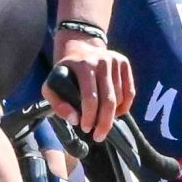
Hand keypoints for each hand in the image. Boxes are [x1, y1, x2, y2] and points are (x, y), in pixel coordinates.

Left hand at [49, 27, 132, 141]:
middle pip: (109, 100)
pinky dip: (124, 107)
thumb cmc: (65, 71)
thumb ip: (57, 104)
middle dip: (104, 123)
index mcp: (83, 66)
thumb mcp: (52, 85)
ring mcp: (115, 61)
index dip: (89, 117)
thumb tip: (74, 119)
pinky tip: (115, 113)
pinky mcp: (124, 62)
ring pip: (120, 98)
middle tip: (99, 136)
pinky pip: (130, 92)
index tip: (86, 129)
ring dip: (112, 115)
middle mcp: (101, 61)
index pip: (90, 98)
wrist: (80, 45)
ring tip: (102, 122)